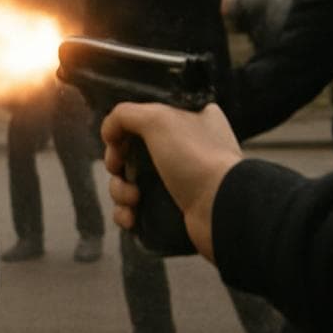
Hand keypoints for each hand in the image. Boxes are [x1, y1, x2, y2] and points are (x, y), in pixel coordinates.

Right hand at [101, 102, 241, 261]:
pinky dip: (127, 213)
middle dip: (116, 164)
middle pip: (130, 152)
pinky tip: (131, 217)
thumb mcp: (157, 118)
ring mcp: (179, 181)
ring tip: (133, 199)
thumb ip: (124, 114)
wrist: (223, 209)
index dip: (123, 131)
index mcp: (188, 121)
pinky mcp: (172, 210)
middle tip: (118, 169)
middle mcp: (185, 148)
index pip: (143, 120)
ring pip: (129, 182)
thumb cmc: (195, 158)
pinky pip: (136, 209)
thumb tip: (109, 132)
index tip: (116, 141)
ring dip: (120, 191)